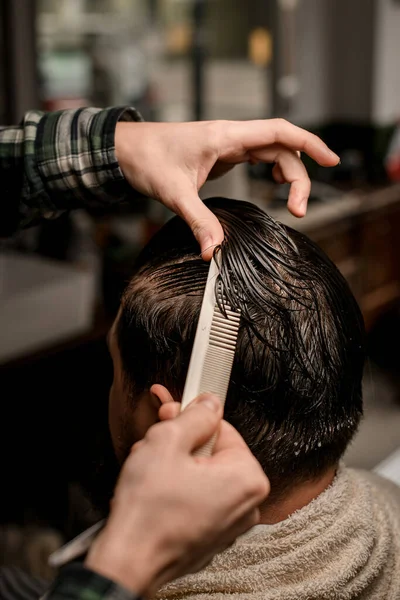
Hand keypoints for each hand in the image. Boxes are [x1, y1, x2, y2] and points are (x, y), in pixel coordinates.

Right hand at [85, 394, 268, 596]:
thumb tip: (208, 404)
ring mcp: (229, 524)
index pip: (222, 428)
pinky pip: (196, 499)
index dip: (191, 420)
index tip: (173, 415)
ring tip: (150, 472)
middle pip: (212, 452)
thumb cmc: (148, 513)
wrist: (128, 563)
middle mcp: (246, 504)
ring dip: (173, 466)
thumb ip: (194, 416)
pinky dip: (176, 490)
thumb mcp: (167, 441)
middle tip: (154, 445)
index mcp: (247, 478)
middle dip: (179, 445)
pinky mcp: (210, 536)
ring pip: (200, 475)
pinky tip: (154, 492)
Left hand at [115, 119, 338, 258]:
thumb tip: (214, 252)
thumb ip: (198, 221)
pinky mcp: (223, 153)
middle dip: (298, 176)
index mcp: (226, 136)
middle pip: (281, 148)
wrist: (126, 149)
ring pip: (272, 153)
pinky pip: (258, 157)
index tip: (331, 161)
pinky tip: (275, 186)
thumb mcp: (174, 193)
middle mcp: (232, 136)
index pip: (279, 132)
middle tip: (299, 211)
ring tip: (291, 204)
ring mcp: (228, 143)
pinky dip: (273, 171)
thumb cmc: (147, 159)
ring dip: (288, 175)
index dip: (309, 144)